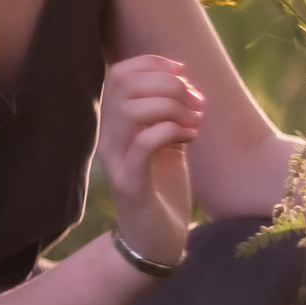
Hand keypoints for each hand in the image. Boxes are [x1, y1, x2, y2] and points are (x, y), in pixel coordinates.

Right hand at [99, 53, 201, 266]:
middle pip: (125, 85)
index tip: (183, 72)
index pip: (120, 74)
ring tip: (193, 120)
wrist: (156, 241)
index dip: (152, 63)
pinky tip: (190, 138)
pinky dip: (171, 131)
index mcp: (116, 125)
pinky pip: (143, 144)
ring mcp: (116, 161)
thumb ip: (169, 112)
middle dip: (168, 83)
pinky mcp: (130, 184)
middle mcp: (110, 138)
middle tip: (195, 102)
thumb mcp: (168, 142)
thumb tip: (182, 79)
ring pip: (131, 110)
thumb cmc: (163, 190)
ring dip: (170, 106)